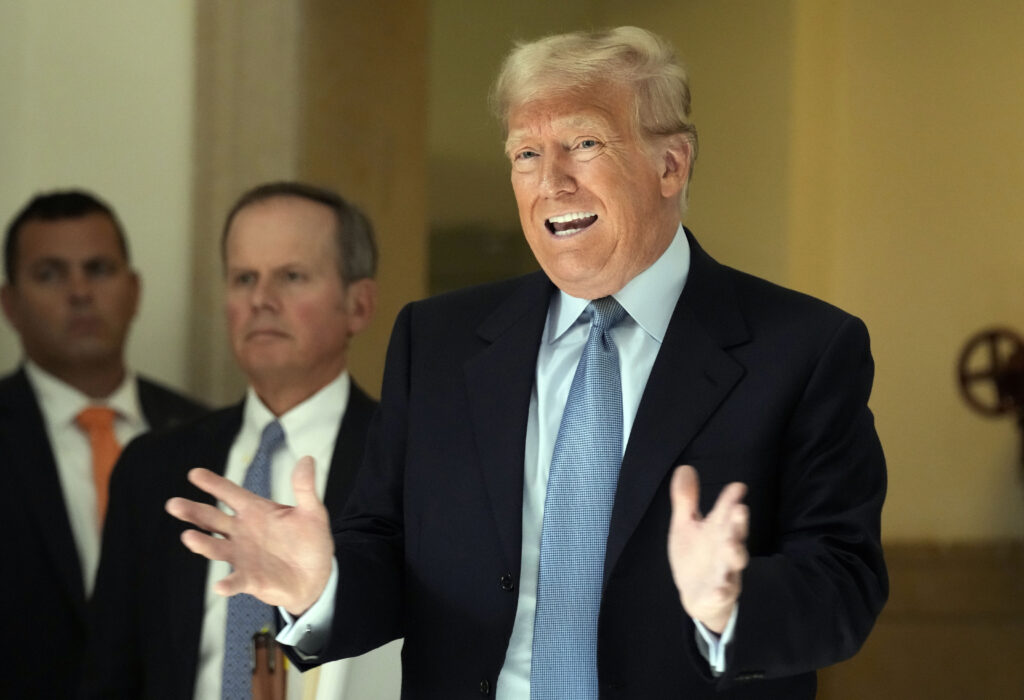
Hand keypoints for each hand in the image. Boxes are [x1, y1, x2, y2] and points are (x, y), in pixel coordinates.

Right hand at [165, 456, 333, 615]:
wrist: (316, 577)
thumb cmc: (310, 542)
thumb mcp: (312, 512)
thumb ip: (305, 488)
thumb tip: (307, 459)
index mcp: (255, 511)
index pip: (231, 493)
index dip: (214, 484)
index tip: (194, 473)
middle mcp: (242, 532)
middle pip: (212, 518)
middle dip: (193, 511)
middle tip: (174, 504)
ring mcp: (242, 556)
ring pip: (216, 547)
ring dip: (202, 543)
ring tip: (188, 537)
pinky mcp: (249, 579)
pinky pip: (236, 581)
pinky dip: (228, 584)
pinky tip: (221, 585)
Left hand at [667, 464, 748, 633]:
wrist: (698, 596)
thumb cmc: (695, 555)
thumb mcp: (686, 525)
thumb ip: (686, 499)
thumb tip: (685, 467)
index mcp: (718, 529)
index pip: (726, 511)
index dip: (731, 499)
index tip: (738, 487)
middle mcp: (725, 548)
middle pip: (735, 534)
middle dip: (738, 523)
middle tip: (741, 510)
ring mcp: (725, 571)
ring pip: (733, 562)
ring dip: (734, 553)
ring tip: (730, 545)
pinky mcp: (719, 593)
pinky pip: (722, 593)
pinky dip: (721, 592)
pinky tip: (719, 590)